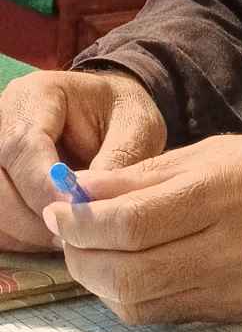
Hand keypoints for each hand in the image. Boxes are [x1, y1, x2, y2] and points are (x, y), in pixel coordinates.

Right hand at [0, 70, 165, 252]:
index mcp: (37, 94)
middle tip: (75, 236)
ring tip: (69, 237)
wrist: (109, 115)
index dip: (44, 186)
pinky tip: (52, 234)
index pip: (23, 143)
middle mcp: (3, 118)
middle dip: (34, 215)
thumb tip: (87, 203)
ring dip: (26, 230)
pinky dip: (20, 235)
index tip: (77, 215)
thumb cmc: (122, 117)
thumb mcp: (137, 129)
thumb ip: (117, 161)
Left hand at [42, 134, 241, 324]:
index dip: (80, 221)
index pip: (132, 223)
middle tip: (68, 234)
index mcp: (228, 192)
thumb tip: (78, 191)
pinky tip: (131, 270)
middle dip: (82, 255)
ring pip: (140, 304)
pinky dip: (133, 296)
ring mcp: (236, 288)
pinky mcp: (236, 316)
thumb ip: (145, 176)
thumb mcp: (218, 152)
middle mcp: (233, 246)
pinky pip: (166, 315)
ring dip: (101, 281)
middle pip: (128, 273)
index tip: (56, 208)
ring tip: (95, 251)